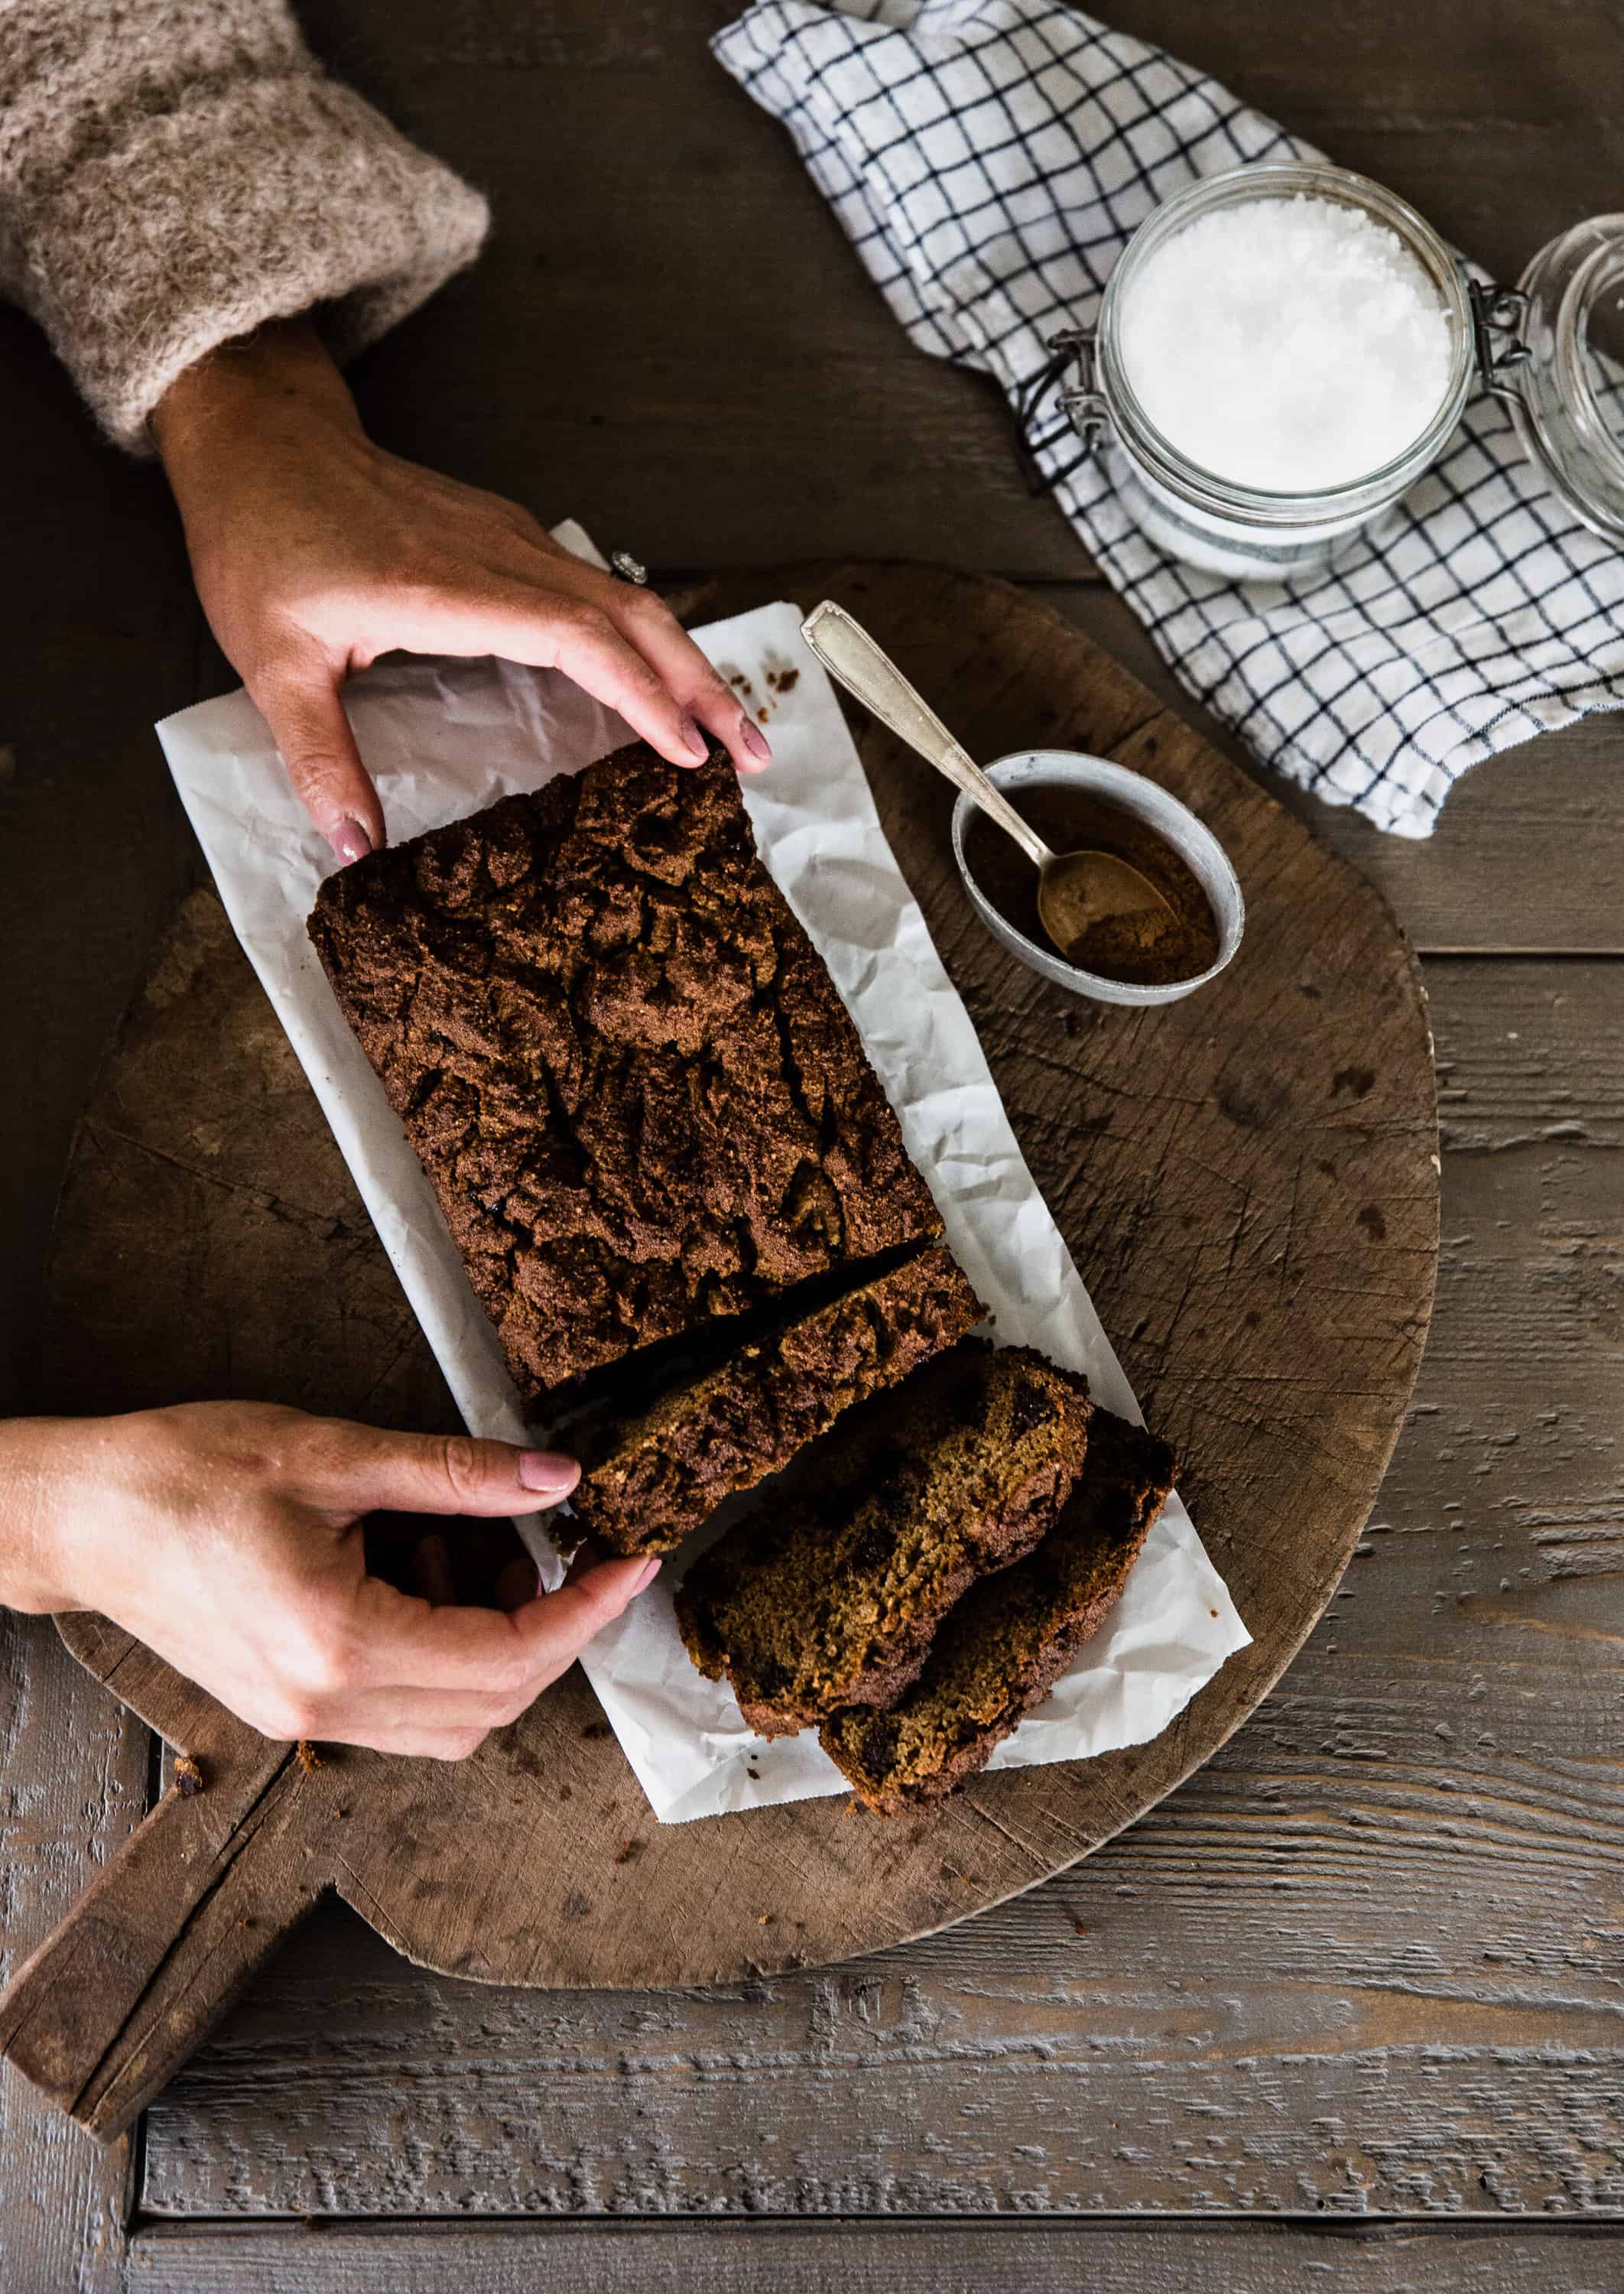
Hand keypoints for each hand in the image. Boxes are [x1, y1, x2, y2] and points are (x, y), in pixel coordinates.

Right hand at [0, 1404, 655, 1759]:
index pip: (507, 1655)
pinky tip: (430, 1573)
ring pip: (454, 1724)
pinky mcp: (290, 1709)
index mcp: (338, 1640)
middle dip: (555, 1634)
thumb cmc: (183, 1473)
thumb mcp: (333, 1453)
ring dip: (502, 1650)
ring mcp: (305, 1718)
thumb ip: (455, 1473)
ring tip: (486, 1551)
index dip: (585, 1612)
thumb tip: (556, 1477)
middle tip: (579, 1554)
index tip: (631, 1563)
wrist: (82, 1516)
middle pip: (491, 1706)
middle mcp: (325, 1703)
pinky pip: (404, 1711)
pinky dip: (448, 1657)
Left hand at [149, 318, 769, 866]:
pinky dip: (648, 641)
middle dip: (703, 686)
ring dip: (687, 663)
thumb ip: (320, 759)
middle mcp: (499, 554)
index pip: (580, 639)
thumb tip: (357, 851)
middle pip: (635, 615)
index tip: (689, 753)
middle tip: (753, 755)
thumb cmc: (262, 545)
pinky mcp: (512, 538)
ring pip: (629, 599)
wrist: (262, 442)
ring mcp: (512, 538)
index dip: (643, 696)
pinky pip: (601, 591)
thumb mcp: (273, 663)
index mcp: (448, 589)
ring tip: (731, 730)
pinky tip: (663, 683)